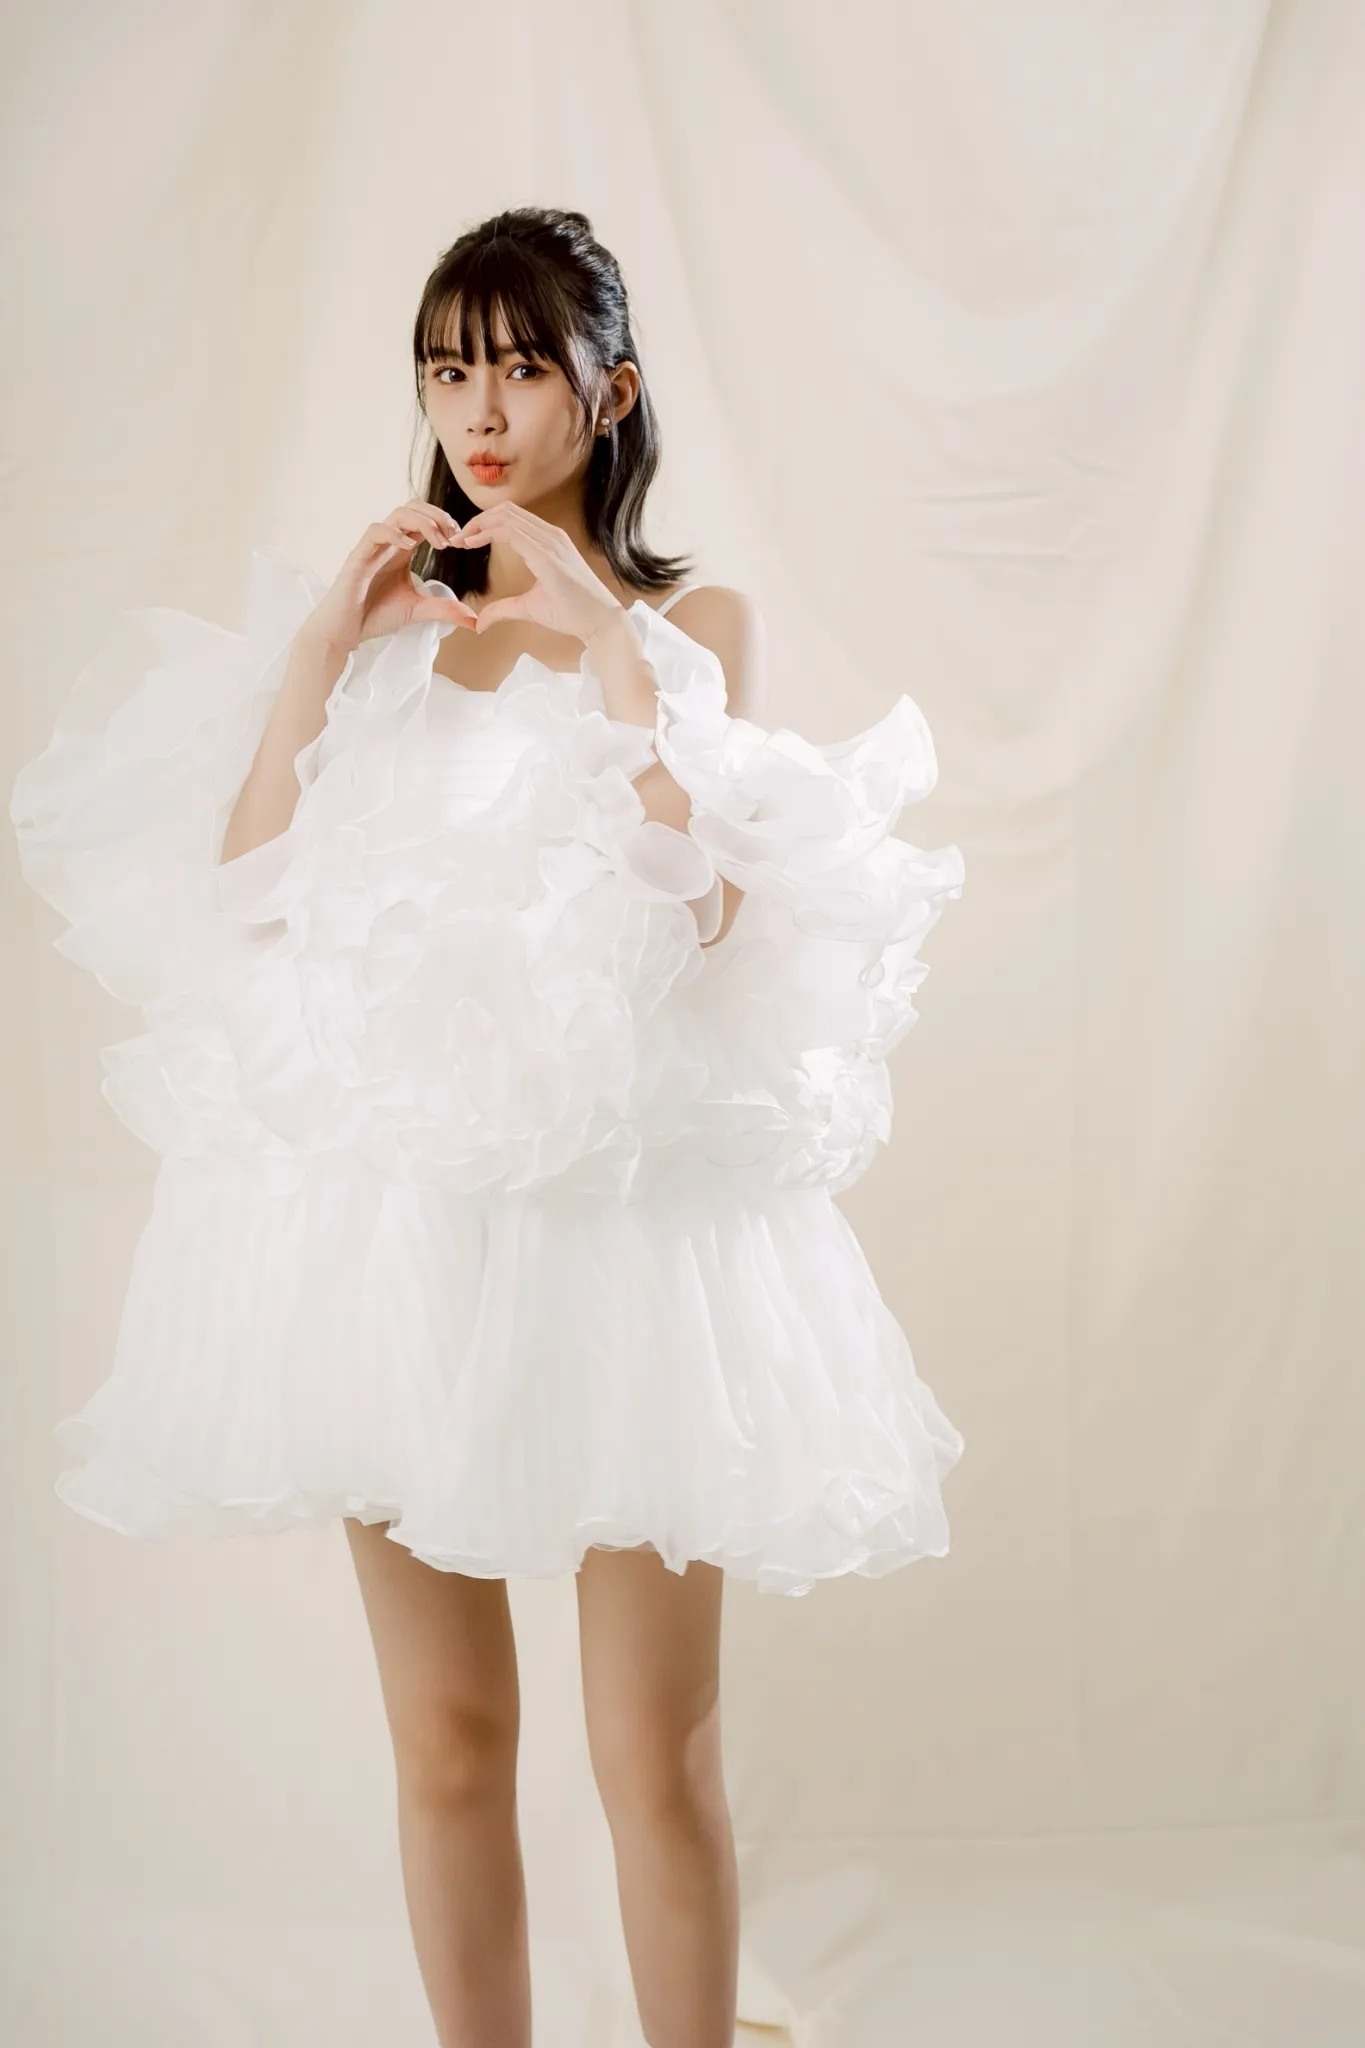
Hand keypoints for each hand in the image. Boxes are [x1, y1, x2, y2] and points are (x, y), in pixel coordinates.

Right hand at [303, 500, 478, 653]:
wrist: (346, 631)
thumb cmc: (375, 615)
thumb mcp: (418, 611)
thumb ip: (444, 610)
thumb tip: (474, 621)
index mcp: (402, 549)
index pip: (424, 520)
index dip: (444, 523)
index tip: (461, 540)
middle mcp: (389, 542)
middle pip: (412, 508)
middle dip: (437, 515)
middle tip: (454, 534)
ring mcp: (373, 547)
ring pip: (397, 514)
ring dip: (422, 522)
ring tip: (438, 541)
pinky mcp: (358, 556)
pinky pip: (375, 532)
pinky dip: (394, 534)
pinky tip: (410, 547)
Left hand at [446, 503, 626, 643]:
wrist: (599, 622)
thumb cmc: (572, 613)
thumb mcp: (529, 608)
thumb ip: (504, 609)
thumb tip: (480, 622)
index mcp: (548, 542)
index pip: (510, 519)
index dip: (483, 525)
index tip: (464, 541)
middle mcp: (550, 535)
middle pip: (506, 511)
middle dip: (477, 521)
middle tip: (457, 538)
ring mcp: (551, 542)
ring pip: (507, 516)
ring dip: (479, 524)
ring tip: (461, 539)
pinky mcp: (549, 554)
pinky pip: (513, 531)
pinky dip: (488, 532)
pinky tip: (472, 543)